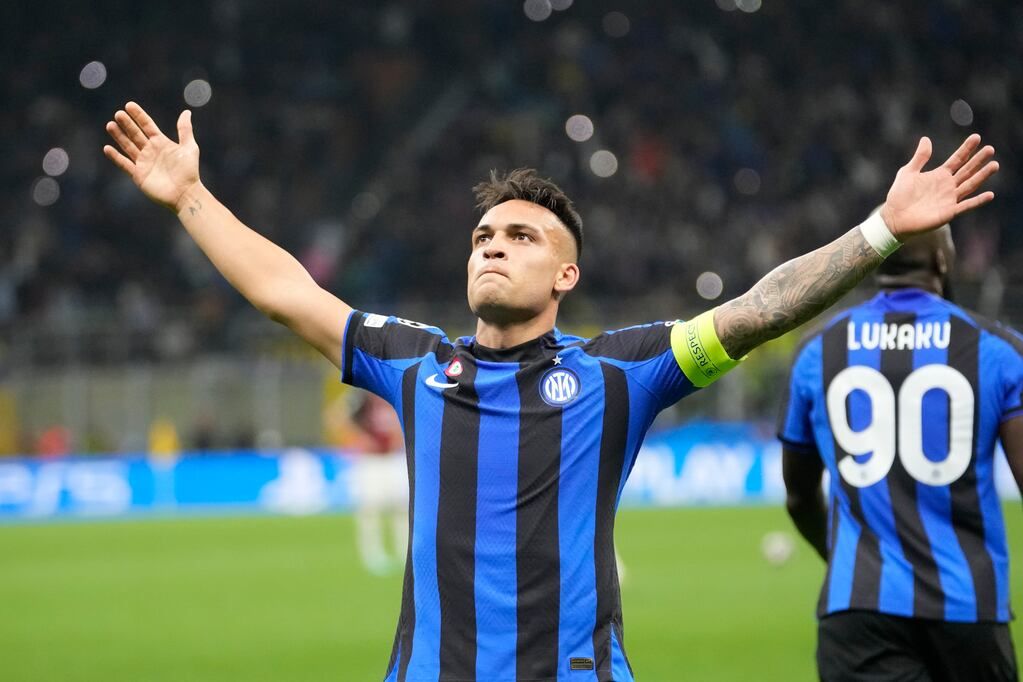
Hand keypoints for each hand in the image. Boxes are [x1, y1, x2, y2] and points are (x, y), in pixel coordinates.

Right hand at [103, 102, 200, 212]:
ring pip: (128, 146)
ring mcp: (143, 163)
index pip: (147, 126)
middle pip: (135, 134)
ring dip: (119, 136)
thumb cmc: (189, 171)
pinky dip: (116, 157)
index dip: (139, 116)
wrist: (185, 194)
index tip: (129, 105)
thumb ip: (185, 130)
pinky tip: (107, 148)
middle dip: (127, 124)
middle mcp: (151, 151)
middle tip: (118, 114)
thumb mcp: (189, 148)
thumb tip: (186, 112)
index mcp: (161, 143)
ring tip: (110, 125)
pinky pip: (124, 164)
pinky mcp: (138, 175)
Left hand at [880, 134, 997, 239]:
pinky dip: (977, 201)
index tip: (976, 137)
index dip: (966, 149)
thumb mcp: (908, 172)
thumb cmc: (899, 196)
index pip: (957, 159)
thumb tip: (926, 138)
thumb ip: (920, 157)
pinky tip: (990, 195)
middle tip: (990, 149)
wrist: (894, 218)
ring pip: (970, 185)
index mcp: (939, 175)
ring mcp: (950, 199)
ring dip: (982, 176)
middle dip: (978, 160)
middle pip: (967, 170)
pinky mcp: (949, 212)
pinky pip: (966, 206)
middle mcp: (948, 186)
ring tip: (994, 165)